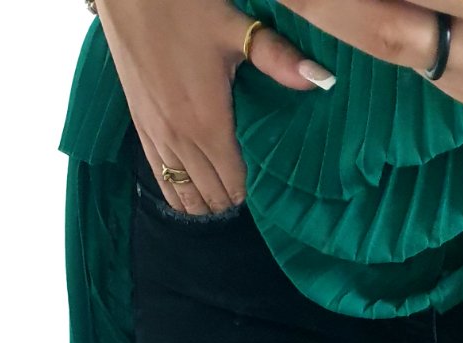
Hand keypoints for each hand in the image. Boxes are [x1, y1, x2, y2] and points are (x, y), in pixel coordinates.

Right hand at [94, 0, 336, 214]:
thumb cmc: (185, 7)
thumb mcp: (236, 29)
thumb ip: (278, 59)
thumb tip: (323, 79)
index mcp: (208, 123)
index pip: (233, 183)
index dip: (250, 193)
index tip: (264, 191)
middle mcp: (180, 139)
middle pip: (210, 194)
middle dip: (230, 201)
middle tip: (247, 196)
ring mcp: (156, 136)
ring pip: (182, 192)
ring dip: (204, 201)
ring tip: (221, 202)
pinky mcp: (139, 126)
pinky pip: (157, 176)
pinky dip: (176, 191)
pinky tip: (187, 197)